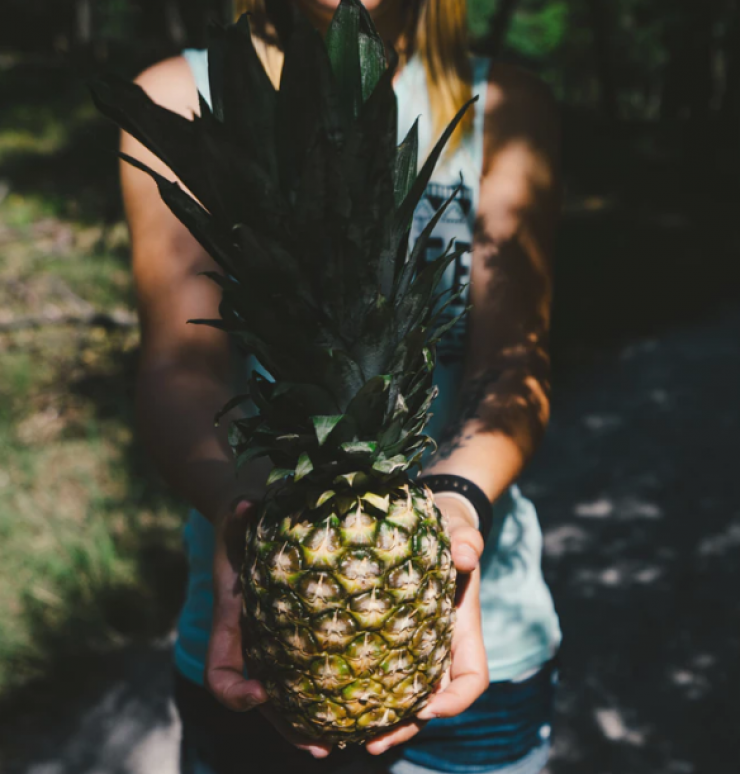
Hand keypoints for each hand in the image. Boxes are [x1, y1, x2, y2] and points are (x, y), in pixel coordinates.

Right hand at [204, 497, 332, 758]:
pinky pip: (312, 663)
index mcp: (231, 617)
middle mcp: (251, 636)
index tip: (260, 691)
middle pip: (262, 698)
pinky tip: (363, 693)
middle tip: (321, 746)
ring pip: (290, 690)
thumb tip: (244, 504)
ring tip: (349, 738)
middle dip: (286, 726)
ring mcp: (275, 635)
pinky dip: (330, 684)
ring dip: (313, 718)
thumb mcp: (236, 509)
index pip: (220, 669)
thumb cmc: (241, 515)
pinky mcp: (301, 624)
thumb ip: (237, 510)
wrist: (248, 509)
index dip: (234, 690)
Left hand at [365, 497, 488, 754]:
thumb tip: (466, 554)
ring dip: (382, 719)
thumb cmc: (449, 531)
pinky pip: (381, 672)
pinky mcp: (390, 638)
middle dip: (407, 725)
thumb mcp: (460, 530)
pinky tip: (334, 701)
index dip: (456, 700)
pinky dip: (364, 691)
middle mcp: (440, 647)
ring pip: (404, 695)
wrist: (432, 525)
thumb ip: (467, 539)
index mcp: (463, 630)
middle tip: (373, 742)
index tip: (429, 706)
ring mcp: (416, 646)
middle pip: (433, 701)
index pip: (471, 678)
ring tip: (347, 736)